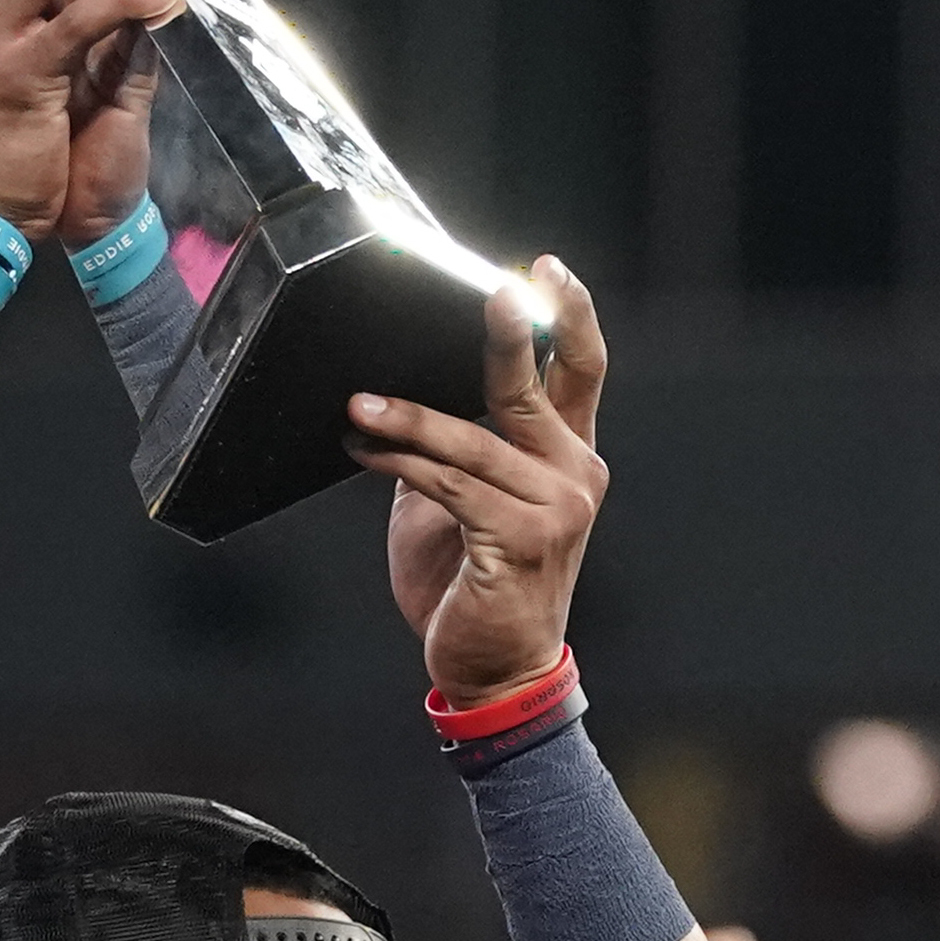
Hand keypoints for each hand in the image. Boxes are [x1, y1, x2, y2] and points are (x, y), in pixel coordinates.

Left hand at [362, 260, 607, 704]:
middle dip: (509, 336)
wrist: (492, 669)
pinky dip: (401, 462)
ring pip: (473, 441)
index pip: (582, 373)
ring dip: (405, 419)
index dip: (571, 317)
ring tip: (357, 407)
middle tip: (490, 290)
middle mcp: (574, 476)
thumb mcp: (463, 500)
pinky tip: (365, 449)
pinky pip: (450, 484)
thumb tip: (398, 393)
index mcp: (567, 459)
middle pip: (538, 389)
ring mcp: (555, 508)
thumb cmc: (473, 582)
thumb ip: (453, 449)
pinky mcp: (521, 539)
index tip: (548, 271)